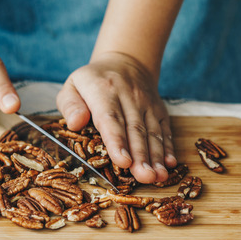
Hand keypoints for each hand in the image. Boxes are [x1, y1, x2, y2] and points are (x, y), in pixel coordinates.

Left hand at [56, 51, 176, 183]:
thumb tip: (75, 123)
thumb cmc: (93, 81)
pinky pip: (164, 129)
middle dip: (140, 155)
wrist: (126, 62)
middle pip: (135, 129)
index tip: (122, 161)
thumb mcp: (73, 85)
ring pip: (152, 132)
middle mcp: (128, 96)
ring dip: (156, 156)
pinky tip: (170, 164)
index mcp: (103, 91)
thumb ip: (70, 104)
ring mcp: (146, 103)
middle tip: (144, 177)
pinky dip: (168, 148)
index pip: (110, 118)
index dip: (117, 141)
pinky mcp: (159, 110)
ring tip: (158, 177)